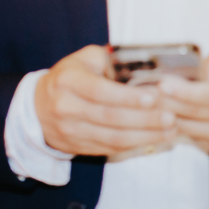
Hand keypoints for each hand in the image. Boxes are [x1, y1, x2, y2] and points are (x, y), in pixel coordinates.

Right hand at [36, 45, 175, 154]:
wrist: (37, 108)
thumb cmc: (68, 78)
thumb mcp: (83, 60)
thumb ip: (110, 60)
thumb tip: (146, 65)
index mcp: (67, 80)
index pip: (99, 91)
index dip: (127, 97)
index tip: (153, 98)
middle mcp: (65, 107)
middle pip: (109, 117)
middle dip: (144, 119)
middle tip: (171, 117)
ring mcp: (70, 130)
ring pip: (113, 137)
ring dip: (145, 136)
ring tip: (171, 130)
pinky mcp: (77, 146)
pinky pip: (110, 148)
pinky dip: (135, 145)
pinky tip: (154, 139)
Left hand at [158, 42, 208, 155]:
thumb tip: (196, 73)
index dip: (184, 92)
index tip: (162, 85)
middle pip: (193, 112)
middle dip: (165, 102)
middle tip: (144, 92)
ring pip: (188, 127)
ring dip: (164, 115)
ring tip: (148, 102)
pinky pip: (191, 136)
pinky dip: (174, 126)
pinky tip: (163, 114)